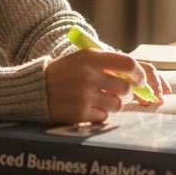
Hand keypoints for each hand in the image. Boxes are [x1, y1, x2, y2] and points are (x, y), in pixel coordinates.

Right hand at [45, 50, 169, 123]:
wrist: (36, 88)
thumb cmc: (64, 73)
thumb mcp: (82, 59)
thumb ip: (106, 63)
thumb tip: (136, 76)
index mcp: (91, 57)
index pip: (128, 63)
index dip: (139, 74)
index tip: (139, 80)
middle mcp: (88, 75)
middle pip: (126, 88)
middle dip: (125, 93)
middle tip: (119, 93)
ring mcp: (84, 95)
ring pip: (117, 104)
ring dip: (113, 104)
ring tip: (101, 100)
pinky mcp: (80, 113)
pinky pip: (104, 116)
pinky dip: (99, 114)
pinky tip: (88, 108)